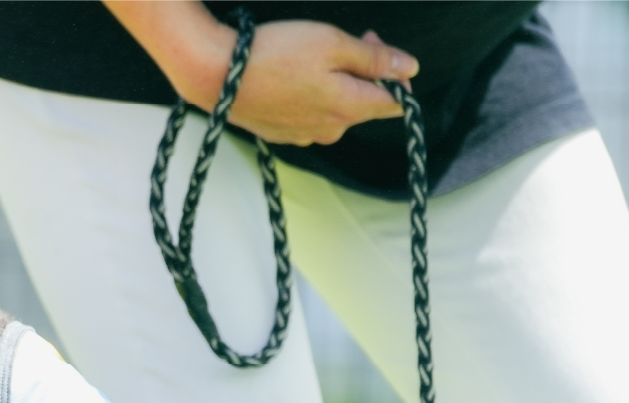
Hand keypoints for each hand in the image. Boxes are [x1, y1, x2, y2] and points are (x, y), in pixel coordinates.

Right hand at [223, 25, 416, 146]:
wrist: (218, 76)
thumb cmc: (275, 53)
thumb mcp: (333, 43)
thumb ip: (374, 58)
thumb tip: (409, 69)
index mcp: (350, 108)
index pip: (394, 103)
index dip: (396, 75)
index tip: (378, 47)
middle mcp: (332, 130)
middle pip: (365, 105)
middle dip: (364, 73)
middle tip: (348, 39)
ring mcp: (306, 136)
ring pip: (337, 111)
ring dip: (337, 85)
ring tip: (314, 57)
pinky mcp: (284, 135)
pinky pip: (311, 116)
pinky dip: (311, 96)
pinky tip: (293, 76)